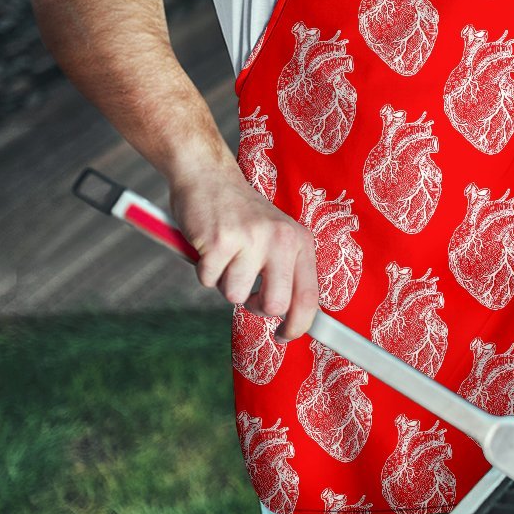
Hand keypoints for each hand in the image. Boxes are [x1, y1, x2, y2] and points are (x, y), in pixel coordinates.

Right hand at [170, 170, 318, 340]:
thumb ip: (286, 272)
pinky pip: (208, 281)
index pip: (309, 296)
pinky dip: (204, 270)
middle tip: (246, 291)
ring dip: (224, 282)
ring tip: (226, 256)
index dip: (298, 325)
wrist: (209, 176)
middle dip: (256, 307)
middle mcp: (281, 239)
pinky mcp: (220, 240)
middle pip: (275, 305)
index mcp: (300, 241)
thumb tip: (290, 319)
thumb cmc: (242, 216)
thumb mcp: (276, 237)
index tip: (284, 336)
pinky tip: (209, 247)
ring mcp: (251, 239)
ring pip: (235, 295)